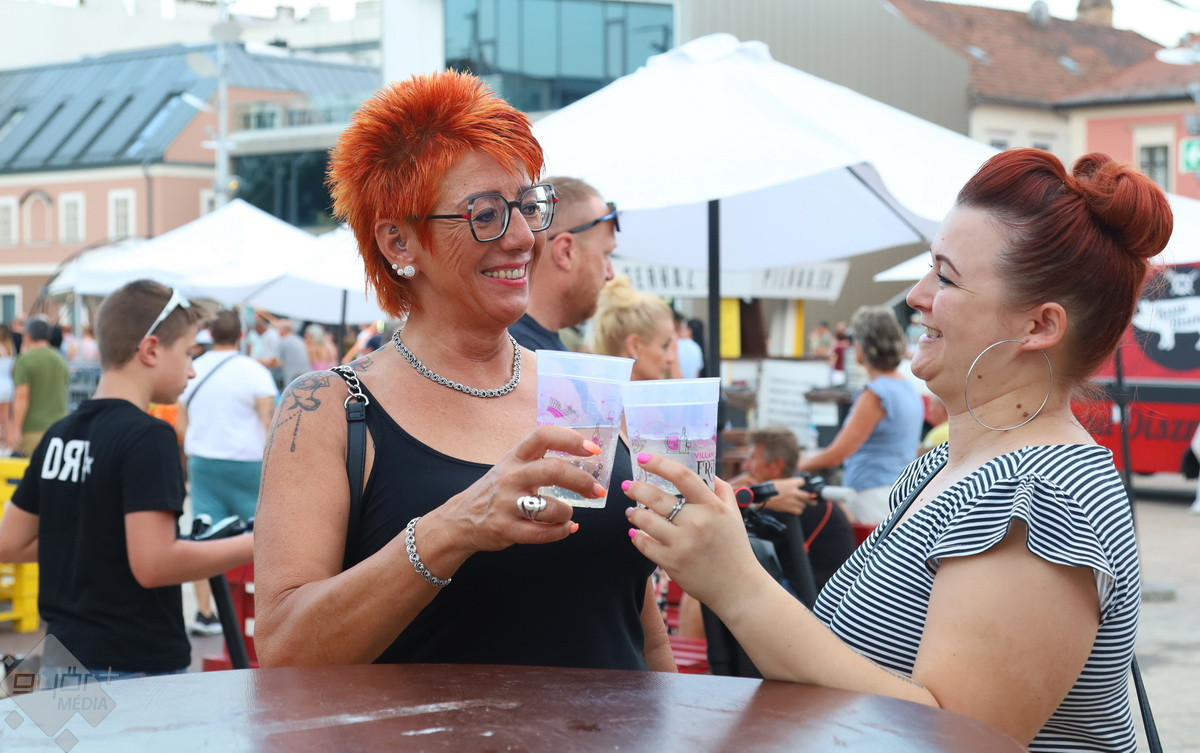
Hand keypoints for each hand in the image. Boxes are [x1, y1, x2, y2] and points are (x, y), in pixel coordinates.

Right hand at [434, 425, 605, 552]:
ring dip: (567, 512)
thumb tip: (584, 456)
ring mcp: (506, 504)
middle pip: (552, 470)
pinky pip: (542, 533)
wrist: (460, 519)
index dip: (570, 439)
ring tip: (568, 514)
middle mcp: (510, 477)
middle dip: (581, 480)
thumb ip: (538, 460)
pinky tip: (566, 528)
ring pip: (550, 508)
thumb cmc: (495, 491)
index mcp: (514, 457)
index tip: (593, 449)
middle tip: (597, 489)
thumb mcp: (511, 467)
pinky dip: (561, 532)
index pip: (542, 436)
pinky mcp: (505, 529)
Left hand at [624, 454, 765, 611]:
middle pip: (656, 497)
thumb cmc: (735, 548)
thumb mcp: (734, 514)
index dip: (659, 463)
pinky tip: (636, 532)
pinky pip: (644, 544)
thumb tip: (707, 472)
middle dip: (636, 487)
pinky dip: (637, 537)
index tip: (643, 458)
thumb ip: (722, 490)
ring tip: (631, 511)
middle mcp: (696, 522)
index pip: (682, 475)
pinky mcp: (672, 563)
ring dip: (634, 513)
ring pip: (646, 520)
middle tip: (628, 485)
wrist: (738, 587)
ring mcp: (682, 543)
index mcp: (712, 506)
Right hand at [762, 477, 817, 514]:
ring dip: (802, 504)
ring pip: (804, 504)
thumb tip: (797, 487)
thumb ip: (789, 484)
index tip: (802, 485)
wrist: (762, 496)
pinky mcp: (788, 508)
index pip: (803, 482)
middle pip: (808, 495)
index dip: (802, 484)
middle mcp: (793, 492)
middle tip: (812, 499)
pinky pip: (799, 511)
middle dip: (810, 497)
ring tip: (799, 503)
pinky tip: (794, 508)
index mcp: (790, 483)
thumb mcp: (780, 482)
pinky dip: (798, 510)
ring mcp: (791, 501)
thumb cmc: (769, 488)